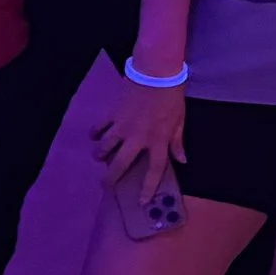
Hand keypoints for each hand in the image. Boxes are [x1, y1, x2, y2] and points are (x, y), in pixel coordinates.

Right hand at [92, 75, 187, 193]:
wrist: (155, 73)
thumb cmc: (171, 97)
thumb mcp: (180, 120)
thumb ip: (177, 141)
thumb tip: (182, 160)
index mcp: (157, 141)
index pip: (154, 171)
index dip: (147, 188)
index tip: (141, 201)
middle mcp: (137, 138)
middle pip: (121, 164)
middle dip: (111, 178)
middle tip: (106, 185)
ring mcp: (122, 127)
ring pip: (105, 147)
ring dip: (100, 155)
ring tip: (99, 158)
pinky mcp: (112, 114)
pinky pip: (99, 127)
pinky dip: (95, 133)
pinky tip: (94, 136)